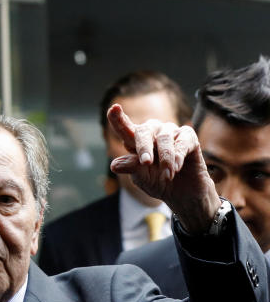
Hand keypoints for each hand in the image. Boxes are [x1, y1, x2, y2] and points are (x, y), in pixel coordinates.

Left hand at [107, 104, 220, 232]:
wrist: (183, 192)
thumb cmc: (158, 182)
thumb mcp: (141, 177)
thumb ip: (131, 168)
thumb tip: (114, 165)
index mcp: (136, 141)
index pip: (125, 128)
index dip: (118, 118)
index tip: (113, 108)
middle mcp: (153, 132)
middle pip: (144, 130)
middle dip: (144, 147)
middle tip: (146, 163)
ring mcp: (171, 132)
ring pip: (164, 138)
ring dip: (164, 159)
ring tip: (166, 176)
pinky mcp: (188, 137)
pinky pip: (182, 142)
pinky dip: (177, 157)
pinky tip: (175, 169)